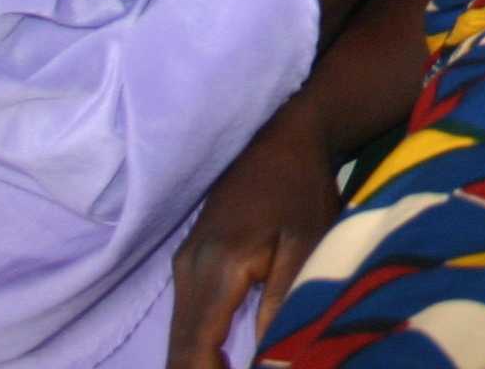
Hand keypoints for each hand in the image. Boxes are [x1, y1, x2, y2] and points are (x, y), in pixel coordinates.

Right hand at [166, 110, 334, 367]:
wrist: (284, 137)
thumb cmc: (302, 190)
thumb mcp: (306, 245)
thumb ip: (284, 303)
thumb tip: (269, 357)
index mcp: (215, 269)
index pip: (195, 349)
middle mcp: (188, 271)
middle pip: (179, 350)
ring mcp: (184, 266)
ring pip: (180, 337)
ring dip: (202, 363)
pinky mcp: (190, 263)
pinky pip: (187, 319)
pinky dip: (201, 347)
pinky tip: (226, 360)